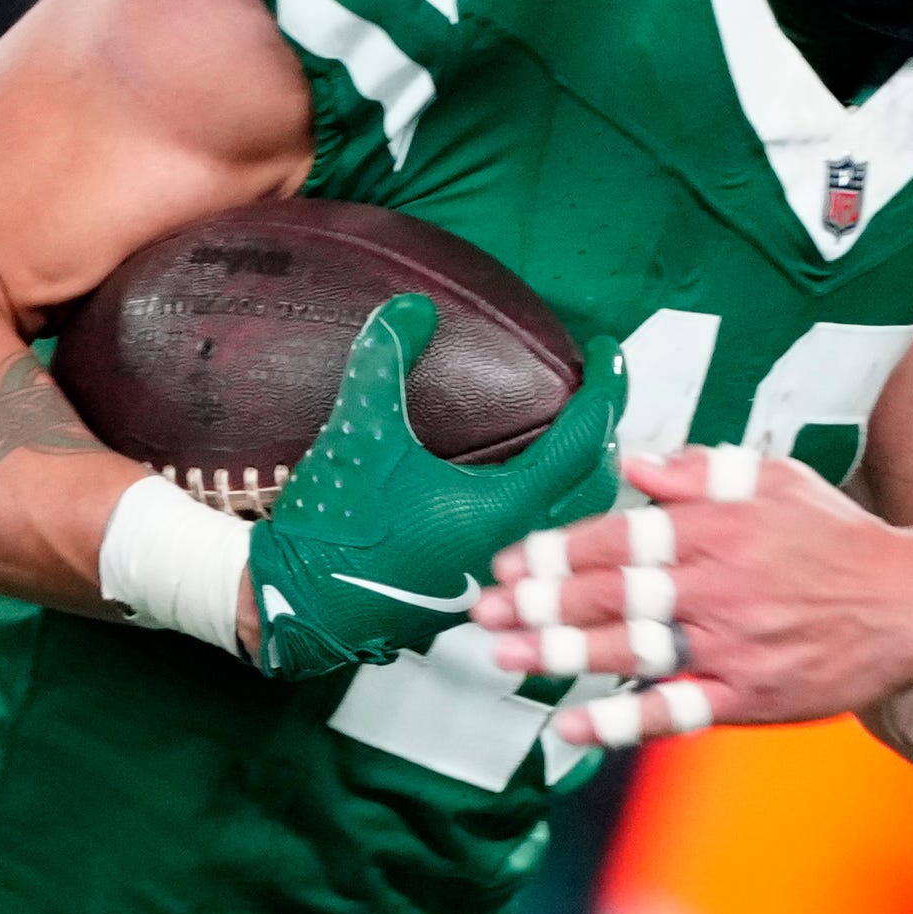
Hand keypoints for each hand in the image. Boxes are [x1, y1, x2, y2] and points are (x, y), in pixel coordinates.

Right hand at [244, 299, 627, 678]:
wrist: (303, 605)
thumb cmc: (337, 530)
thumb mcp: (361, 434)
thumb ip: (385, 361)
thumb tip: (412, 308)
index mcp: (504, 508)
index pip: (584, 439)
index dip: (606, 387)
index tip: (609, 350)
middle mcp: (518, 547)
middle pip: (597, 485)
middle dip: (606, 433)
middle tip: (595, 391)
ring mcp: (503, 575)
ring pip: (576, 522)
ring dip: (584, 475)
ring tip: (572, 434)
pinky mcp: (483, 589)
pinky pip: (546, 542)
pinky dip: (556, 506)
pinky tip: (528, 484)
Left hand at [468, 446, 912, 748]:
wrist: (912, 604)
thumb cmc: (836, 537)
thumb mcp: (775, 479)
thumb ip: (700, 470)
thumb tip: (631, 463)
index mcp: (719, 529)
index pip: (622, 538)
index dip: (559, 552)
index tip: (509, 564)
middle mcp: (718, 587)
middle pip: (613, 594)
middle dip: (541, 603)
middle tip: (483, 612)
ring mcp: (731, 647)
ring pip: (632, 650)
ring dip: (562, 653)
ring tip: (504, 654)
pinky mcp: (748, 698)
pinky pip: (674, 712)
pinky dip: (622, 723)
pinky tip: (573, 726)